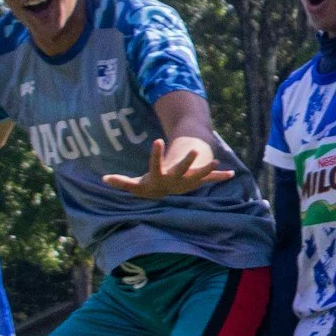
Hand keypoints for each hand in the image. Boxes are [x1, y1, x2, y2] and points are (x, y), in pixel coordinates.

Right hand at [102, 137, 232, 197]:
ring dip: (207, 170)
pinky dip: (219, 176)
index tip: (158, 140)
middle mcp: (175, 181)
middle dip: (187, 162)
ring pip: (198, 176)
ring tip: (214, 161)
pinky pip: (209, 179)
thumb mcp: (135, 185)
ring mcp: (187, 182)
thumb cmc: (148, 186)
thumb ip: (121, 182)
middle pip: (181, 170)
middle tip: (193, 151)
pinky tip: (231, 173)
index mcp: (160, 177)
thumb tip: (104, 180)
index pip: (156, 164)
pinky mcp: (196, 181)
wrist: (164, 195)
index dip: (157, 153)